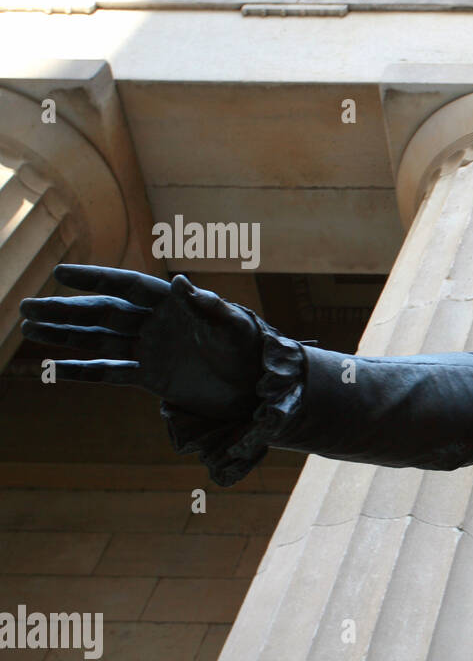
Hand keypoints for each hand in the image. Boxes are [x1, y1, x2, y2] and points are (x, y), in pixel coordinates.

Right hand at [20, 264, 263, 421]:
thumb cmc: (253, 350)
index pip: (128, 285)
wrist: (259, 387)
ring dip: (65, 335)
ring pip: (99, 340)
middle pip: (103, 312)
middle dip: (66, 310)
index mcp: (174, 303)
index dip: (95, 278)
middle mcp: (156, 323)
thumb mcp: (238, 327)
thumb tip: (183, 284)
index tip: (60, 273)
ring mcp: (151, 350)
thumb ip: (211, 307)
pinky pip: (111, 372)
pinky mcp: (151, 378)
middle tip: (26, 306)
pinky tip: (53, 368)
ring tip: (28, 328)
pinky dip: (84, 370)